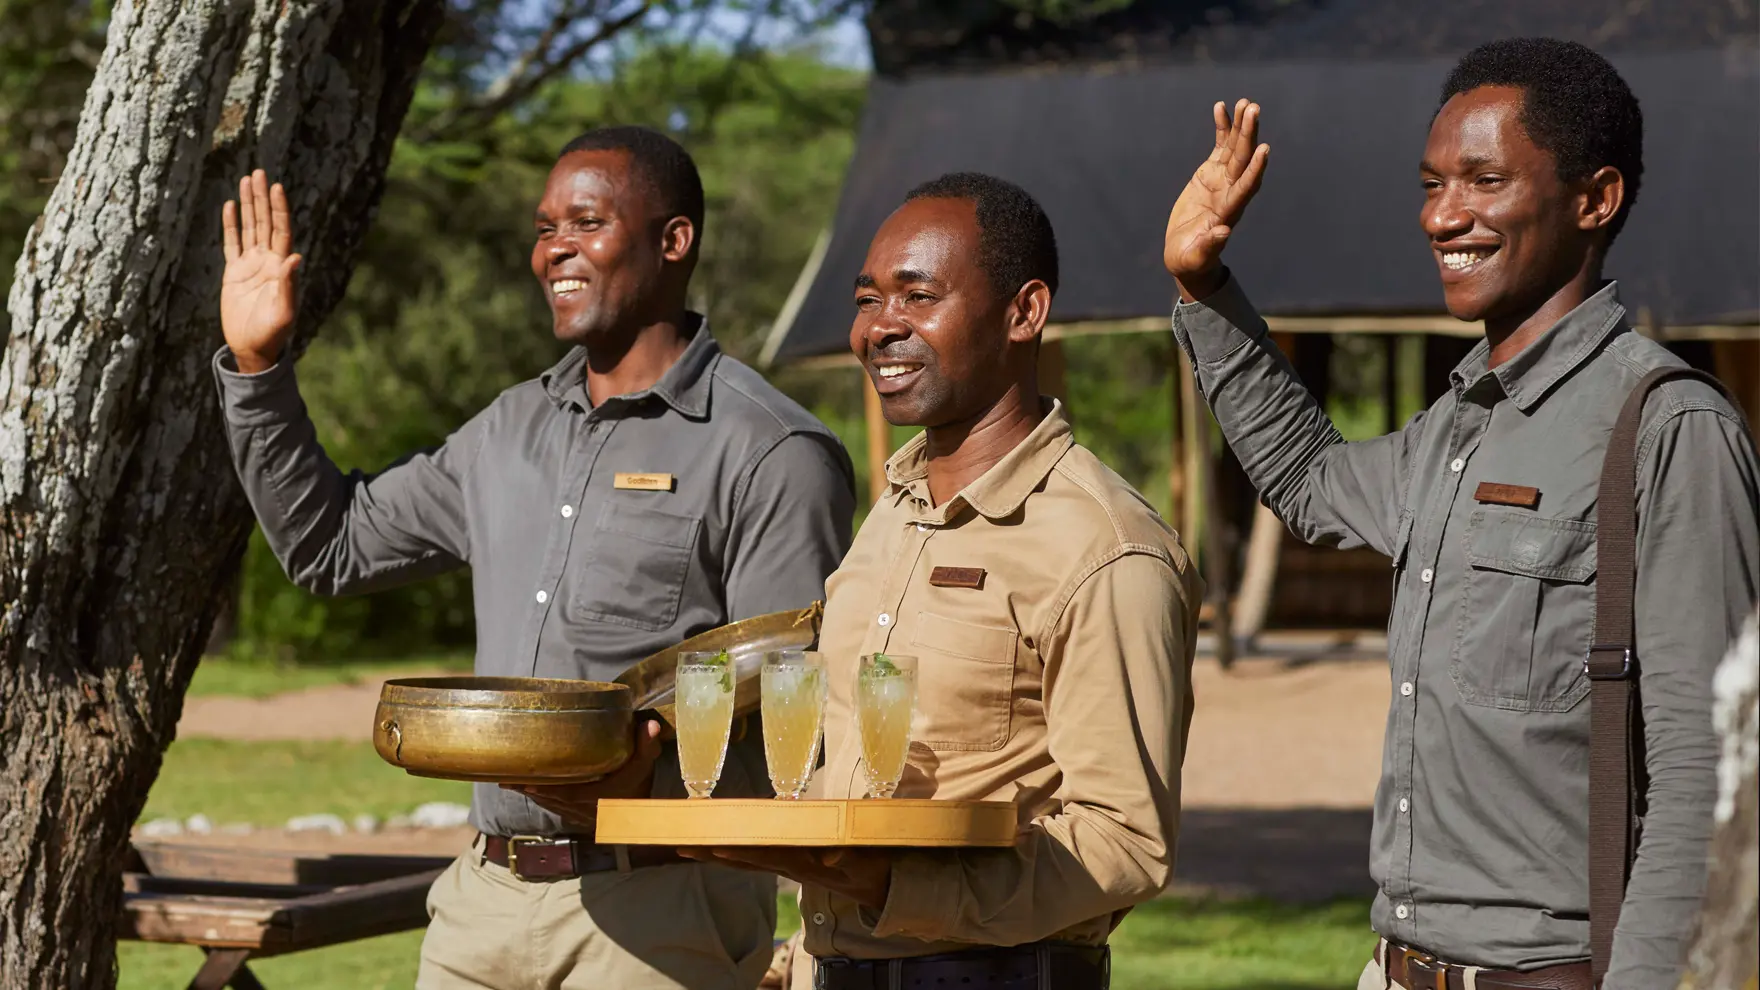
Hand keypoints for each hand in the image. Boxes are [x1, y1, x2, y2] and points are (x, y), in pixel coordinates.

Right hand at [220, 170, 301, 373]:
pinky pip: (231, 244)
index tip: (277, 187)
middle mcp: (267, 262)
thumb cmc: (272, 335)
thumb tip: (295, 257)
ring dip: (248, 205)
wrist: (253, 349)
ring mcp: (250, 266)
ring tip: (246, 180)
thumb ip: (288, 285)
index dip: (279, 209)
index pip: (280, 231)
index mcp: (281, 268)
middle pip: (264, 223)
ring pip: (249, 228)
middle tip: (259, 172)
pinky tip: (229, 206)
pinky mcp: (234, 273)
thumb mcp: (283, 312)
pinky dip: (231, 225)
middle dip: (262, 198)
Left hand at [506, 717, 665, 828]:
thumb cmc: (643, 790)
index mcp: (599, 797)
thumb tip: (650, 724)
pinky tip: (533, 792)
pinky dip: (544, 801)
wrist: (648, 820)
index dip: (545, 789)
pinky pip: (558, 810)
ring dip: (533, 795)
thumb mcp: (646, 767)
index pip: (568, 794)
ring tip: (510, 783)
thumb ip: (646, 747)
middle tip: (505, 779)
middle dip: (529, 789)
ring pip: (552, 805)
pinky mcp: (581, 819)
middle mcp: (586, 809)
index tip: (524, 782)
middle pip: (552, 799)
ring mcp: (582, 816)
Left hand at [680, 846, 895, 910]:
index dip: (740, 852)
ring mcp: (791, 866)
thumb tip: (827, 852)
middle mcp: (791, 866)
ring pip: (748, 861)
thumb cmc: (871, 868)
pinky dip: (738, 854)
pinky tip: (717, 850)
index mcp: (804, 864)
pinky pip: (759, 859)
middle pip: (746, 860)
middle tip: (681, 846)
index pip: (766, 857)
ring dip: (718, 854)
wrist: (880, 885)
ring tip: (688, 848)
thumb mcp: (864, 863)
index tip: (714, 847)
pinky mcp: (794, 863)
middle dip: (713, 852)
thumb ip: (846, 856)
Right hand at [1163, 99, 1269, 300]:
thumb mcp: (1196, 257)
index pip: (1246, 187)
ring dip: (1240, 126)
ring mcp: (1223, 180)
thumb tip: (1224, 233)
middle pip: (1243, 159)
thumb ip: (1210, 246)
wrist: (1186, 254)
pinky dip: (1222, 128)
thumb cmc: (1191, 260)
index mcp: (1229, 211)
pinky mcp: (1211, 173)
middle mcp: (1231, 191)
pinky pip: (1220, 146)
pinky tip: (1221, 107)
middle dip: (1249, 135)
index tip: (1264, 149)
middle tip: (1253, 110)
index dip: (1255, 168)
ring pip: (1235, 148)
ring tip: (1245, 103)